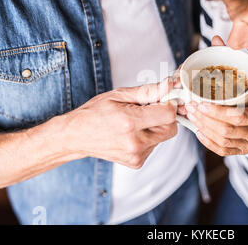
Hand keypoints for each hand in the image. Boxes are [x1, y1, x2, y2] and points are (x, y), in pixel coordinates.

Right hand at [62, 78, 177, 167]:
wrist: (76, 136)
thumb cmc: (95, 112)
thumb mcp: (119, 94)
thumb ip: (147, 91)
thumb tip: (168, 85)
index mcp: (130, 122)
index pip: (169, 114)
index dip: (169, 104)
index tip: (162, 99)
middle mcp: (135, 142)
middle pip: (170, 128)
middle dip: (164, 117)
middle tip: (147, 110)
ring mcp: (136, 155)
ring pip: (163, 137)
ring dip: (156, 127)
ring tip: (135, 122)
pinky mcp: (137, 163)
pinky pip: (154, 146)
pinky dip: (149, 138)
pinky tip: (132, 133)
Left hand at [184, 36, 247, 155]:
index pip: (238, 116)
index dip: (218, 111)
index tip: (201, 102)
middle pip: (226, 129)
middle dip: (205, 118)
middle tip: (191, 106)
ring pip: (222, 140)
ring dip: (204, 127)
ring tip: (191, 114)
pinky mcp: (241, 151)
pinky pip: (222, 150)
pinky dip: (208, 142)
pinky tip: (198, 130)